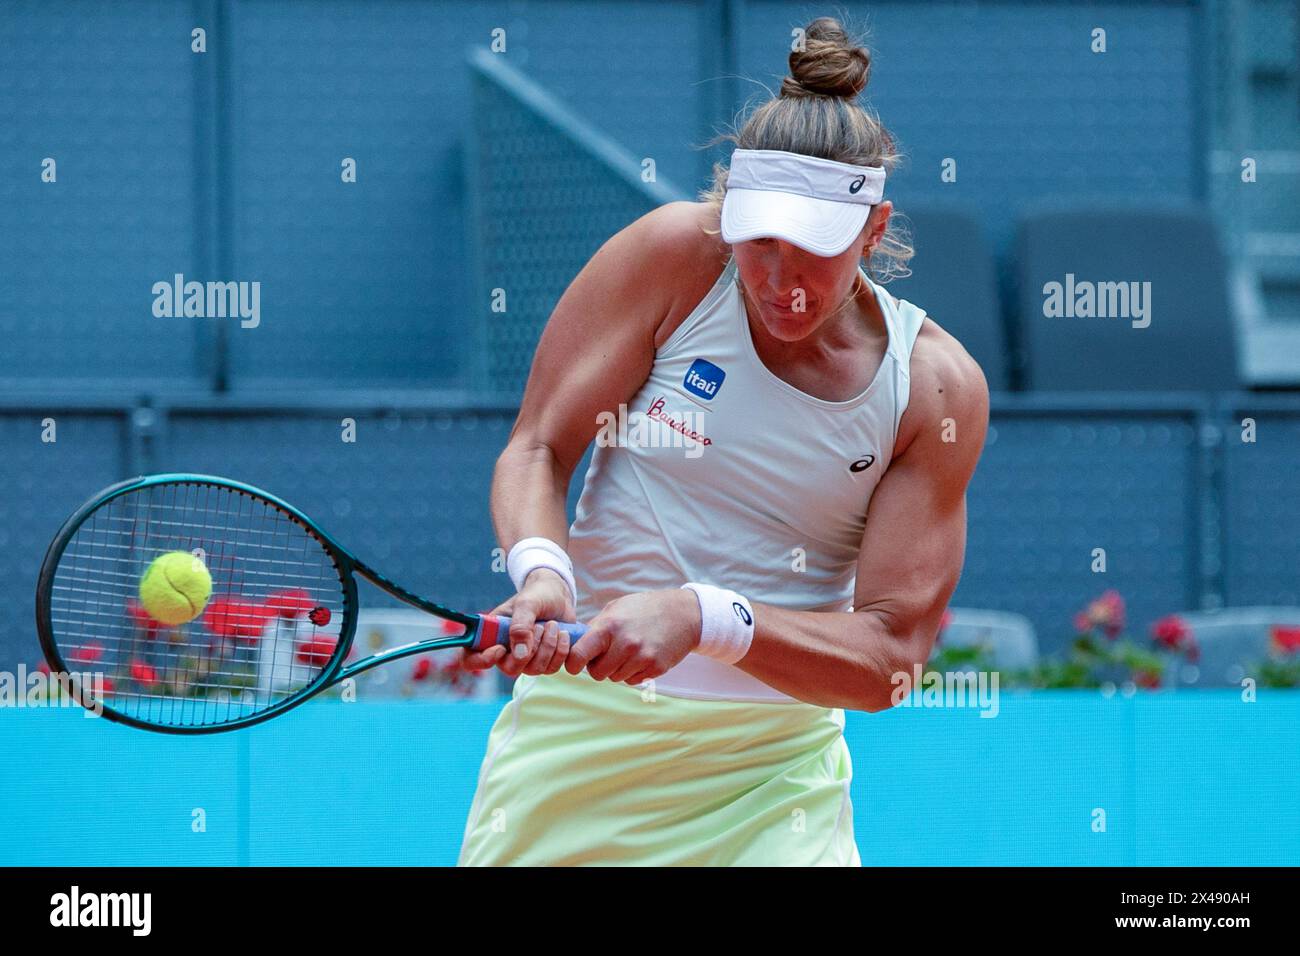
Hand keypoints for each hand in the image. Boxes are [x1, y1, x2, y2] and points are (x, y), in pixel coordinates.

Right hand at [460, 568, 575, 677]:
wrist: (559, 594)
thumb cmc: (537, 595)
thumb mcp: (527, 604)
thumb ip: (520, 626)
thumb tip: (520, 654)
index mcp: (491, 636)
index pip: (471, 660)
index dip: (482, 660)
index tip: (501, 648)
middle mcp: (507, 651)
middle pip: (511, 669)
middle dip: (531, 649)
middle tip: (541, 626)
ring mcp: (528, 659)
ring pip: (537, 670)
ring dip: (549, 646)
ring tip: (553, 625)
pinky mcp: (547, 660)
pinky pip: (555, 668)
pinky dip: (563, 651)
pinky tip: (564, 634)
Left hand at [565, 589, 701, 684]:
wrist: (682, 614)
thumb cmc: (644, 609)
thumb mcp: (616, 608)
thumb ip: (594, 627)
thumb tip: (573, 644)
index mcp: (610, 626)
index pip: (579, 655)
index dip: (573, 663)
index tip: (575, 664)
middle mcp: (625, 644)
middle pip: (597, 673)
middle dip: (599, 666)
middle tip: (609, 653)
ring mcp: (642, 658)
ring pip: (615, 678)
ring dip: (617, 669)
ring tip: (629, 651)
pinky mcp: (656, 668)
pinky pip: (632, 681)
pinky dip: (633, 673)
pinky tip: (641, 656)